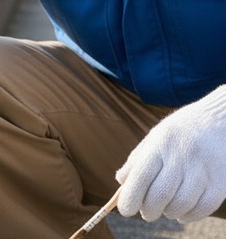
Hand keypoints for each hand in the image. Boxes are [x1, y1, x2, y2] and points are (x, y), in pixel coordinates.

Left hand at [116, 85, 225, 222]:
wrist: (219, 121)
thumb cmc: (181, 132)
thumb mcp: (155, 136)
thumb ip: (137, 159)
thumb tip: (121, 182)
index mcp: (160, 144)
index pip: (140, 178)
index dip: (130, 198)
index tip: (125, 210)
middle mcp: (181, 157)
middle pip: (160, 195)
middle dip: (149, 211)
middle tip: (147, 213)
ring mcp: (202, 171)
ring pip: (181, 205)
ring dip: (169, 213)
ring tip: (165, 209)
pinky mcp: (221, 182)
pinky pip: (203, 208)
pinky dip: (189, 216)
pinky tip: (182, 212)